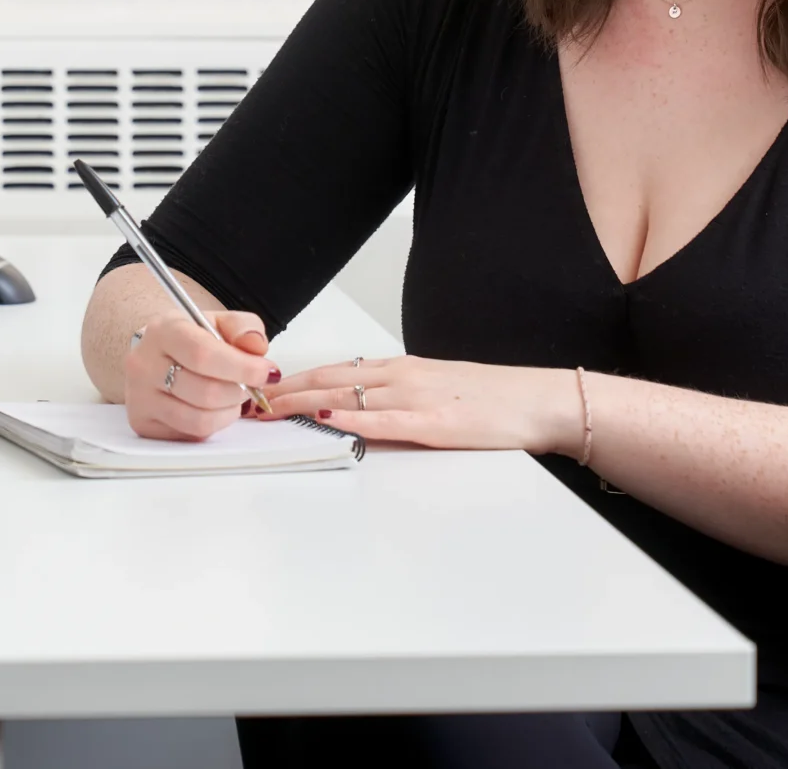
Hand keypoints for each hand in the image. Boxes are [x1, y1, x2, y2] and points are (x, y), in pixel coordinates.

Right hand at [123, 310, 278, 441]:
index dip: (241, 368)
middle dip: (240, 392)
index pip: (203, 354)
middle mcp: (143, 364)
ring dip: (229, 412)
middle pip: (204, 392)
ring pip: (199, 420)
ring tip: (234, 397)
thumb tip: (257, 348)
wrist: (156, 354)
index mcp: (163, 331)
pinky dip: (213, 425)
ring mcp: (140, 398)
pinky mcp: (143, 424)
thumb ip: (244, 327)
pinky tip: (214, 409)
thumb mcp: (218, 321)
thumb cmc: (191, 339)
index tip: (266, 372)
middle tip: (252, 387)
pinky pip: (191, 435)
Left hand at [260, 354, 576, 452]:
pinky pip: (385, 420)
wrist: (537, 399)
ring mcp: (417, 397)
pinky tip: (330, 420)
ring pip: (348, 394)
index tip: (263, 388)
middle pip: (329, 378)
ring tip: (271, 410)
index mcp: (400, 367)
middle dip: (285, 390)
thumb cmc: (490, 397)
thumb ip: (396, 394)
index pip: (333, 368)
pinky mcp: (435, 421)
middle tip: (249, 400)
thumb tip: (359, 404)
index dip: (294, 378)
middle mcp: (401, 375)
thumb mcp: (434, 387)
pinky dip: (354, 419)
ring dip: (305, 403)